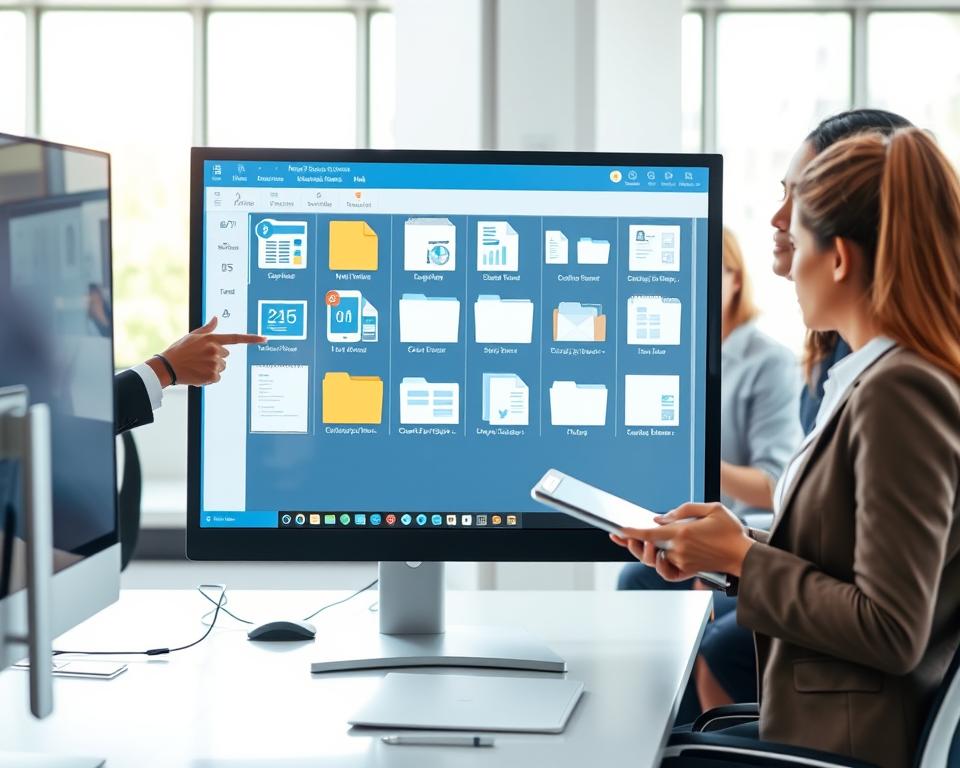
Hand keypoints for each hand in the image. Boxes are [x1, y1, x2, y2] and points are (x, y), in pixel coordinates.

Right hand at [146, 316, 265, 386]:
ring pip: (222, 367)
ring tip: (198, 366)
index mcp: (212, 339)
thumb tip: (216, 318)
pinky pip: (217, 377)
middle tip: (201, 358)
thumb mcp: (193, 336)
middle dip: (216, 357)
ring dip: (213, 368)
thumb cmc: (180, 350)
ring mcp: (215, 364)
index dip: (252, 338)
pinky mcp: (212, 376)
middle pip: (226, 355)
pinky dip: (209, 378)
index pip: (236, 338)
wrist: (168, 366)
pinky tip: (198, 373)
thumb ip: (208, 328)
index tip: (265, 338)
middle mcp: (215, 350)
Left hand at [609, 502, 753, 579]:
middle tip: (621, 536)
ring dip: (645, 551)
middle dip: (631, 542)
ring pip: (655, 559)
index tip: (617, 530)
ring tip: (635, 543)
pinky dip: (659, 566)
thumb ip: (684, 510)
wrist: (744, 554)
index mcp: (682, 533)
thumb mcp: (712, 508)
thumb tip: (660, 519)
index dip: (631, 532)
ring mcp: (682, 562)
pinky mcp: (688, 570)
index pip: (649, 534)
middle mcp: (679, 550)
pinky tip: (657, 557)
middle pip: (648, 548)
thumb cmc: (730, 530)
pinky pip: (667, 573)